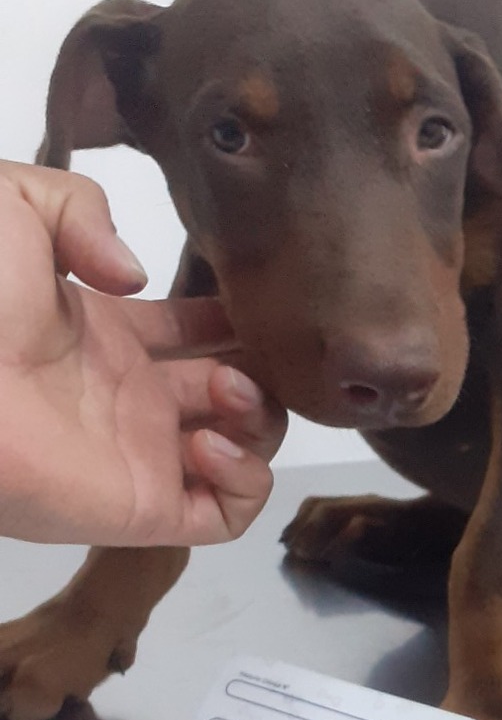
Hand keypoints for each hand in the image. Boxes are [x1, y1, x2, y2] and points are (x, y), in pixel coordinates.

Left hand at [0, 162, 285, 545]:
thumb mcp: (16, 204)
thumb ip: (81, 208)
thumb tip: (135, 276)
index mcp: (107, 334)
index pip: (194, 332)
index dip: (233, 319)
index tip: (257, 303)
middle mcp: (133, 397)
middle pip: (231, 390)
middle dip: (259, 367)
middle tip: (248, 350)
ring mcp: (145, 456)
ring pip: (242, 449)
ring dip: (259, 418)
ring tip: (224, 390)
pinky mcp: (149, 510)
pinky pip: (227, 515)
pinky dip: (245, 481)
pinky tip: (210, 443)